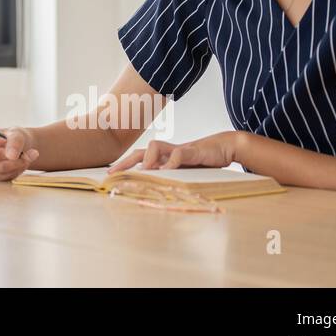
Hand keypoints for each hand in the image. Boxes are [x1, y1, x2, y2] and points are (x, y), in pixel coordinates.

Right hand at [0, 127, 39, 181]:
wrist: (20, 149)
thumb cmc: (13, 138)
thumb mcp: (16, 134)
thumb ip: (14, 142)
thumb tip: (11, 155)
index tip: (6, 142)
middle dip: (5, 155)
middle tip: (19, 152)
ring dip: (16, 163)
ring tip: (27, 157)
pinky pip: (5, 176)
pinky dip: (17, 170)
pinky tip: (22, 163)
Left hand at [107, 131, 243, 172]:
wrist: (226, 146)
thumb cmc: (204, 161)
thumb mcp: (186, 173)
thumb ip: (172, 178)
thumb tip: (156, 189)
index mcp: (164, 158)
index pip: (139, 158)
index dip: (124, 165)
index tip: (110, 174)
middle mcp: (168, 152)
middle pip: (141, 152)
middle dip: (125, 162)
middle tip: (112, 173)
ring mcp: (179, 150)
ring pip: (155, 146)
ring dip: (146, 160)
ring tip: (143, 173)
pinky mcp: (193, 151)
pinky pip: (178, 154)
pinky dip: (170, 162)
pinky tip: (166, 172)